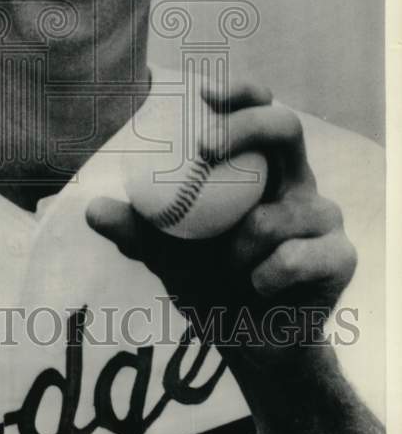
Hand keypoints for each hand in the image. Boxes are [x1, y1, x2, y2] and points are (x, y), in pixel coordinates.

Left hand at [86, 78, 357, 366]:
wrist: (250, 343)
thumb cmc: (208, 282)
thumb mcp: (165, 254)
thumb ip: (135, 231)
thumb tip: (92, 210)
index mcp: (259, 167)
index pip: (258, 108)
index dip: (239, 90)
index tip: (202, 92)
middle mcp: (295, 181)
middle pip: (285, 127)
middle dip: (244, 128)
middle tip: (202, 147)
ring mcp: (323, 217)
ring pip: (276, 215)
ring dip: (237, 247)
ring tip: (227, 270)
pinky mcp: (340, 256)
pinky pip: (295, 258)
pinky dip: (264, 276)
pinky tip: (257, 288)